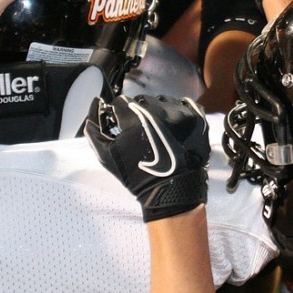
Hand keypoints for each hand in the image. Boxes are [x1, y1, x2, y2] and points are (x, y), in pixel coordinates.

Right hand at [85, 95, 209, 221]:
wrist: (172, 192)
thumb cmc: (136, 176)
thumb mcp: (106, 156)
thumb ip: (94, 129)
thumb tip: (95, 105)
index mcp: (135, 117)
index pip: (122, 102)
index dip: (120, 113)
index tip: (123, 124)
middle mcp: (158, 110)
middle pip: (143, 100)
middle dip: (139, 112)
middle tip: (141, 130)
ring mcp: (181, 113)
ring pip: (164, 100)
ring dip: (159, 110)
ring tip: (160, 130)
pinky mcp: (198, 118)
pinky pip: (185, 105)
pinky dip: (178, 112)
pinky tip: (175, 127)